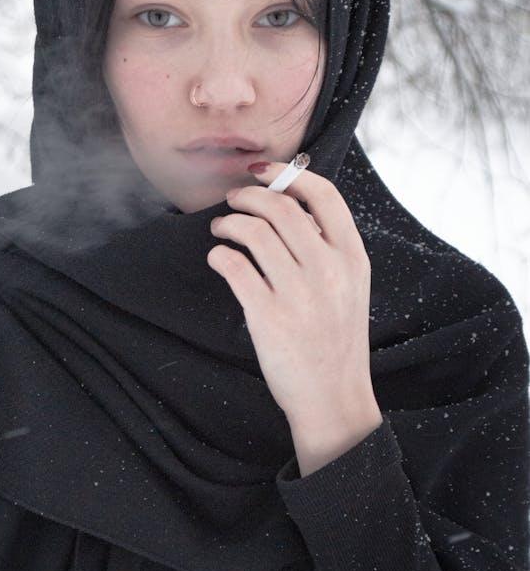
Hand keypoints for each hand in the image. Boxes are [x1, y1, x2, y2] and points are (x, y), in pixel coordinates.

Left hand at [207, 161, 381, 475]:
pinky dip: (220, 255)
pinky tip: (219, 259)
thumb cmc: (336, 340)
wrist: (333, 398)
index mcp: (352, 258)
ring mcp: (299, 293)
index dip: (288, 175)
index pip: (324, 195)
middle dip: (247, 196)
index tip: (263, 171)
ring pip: (253, 232)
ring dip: (228, 223)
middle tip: (232, 202)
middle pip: (280, 208)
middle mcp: (329, 270)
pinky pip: (234, 266)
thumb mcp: (351, 288)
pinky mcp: (269, 316)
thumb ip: (330, 248)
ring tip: (221, 230)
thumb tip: (290, 204)